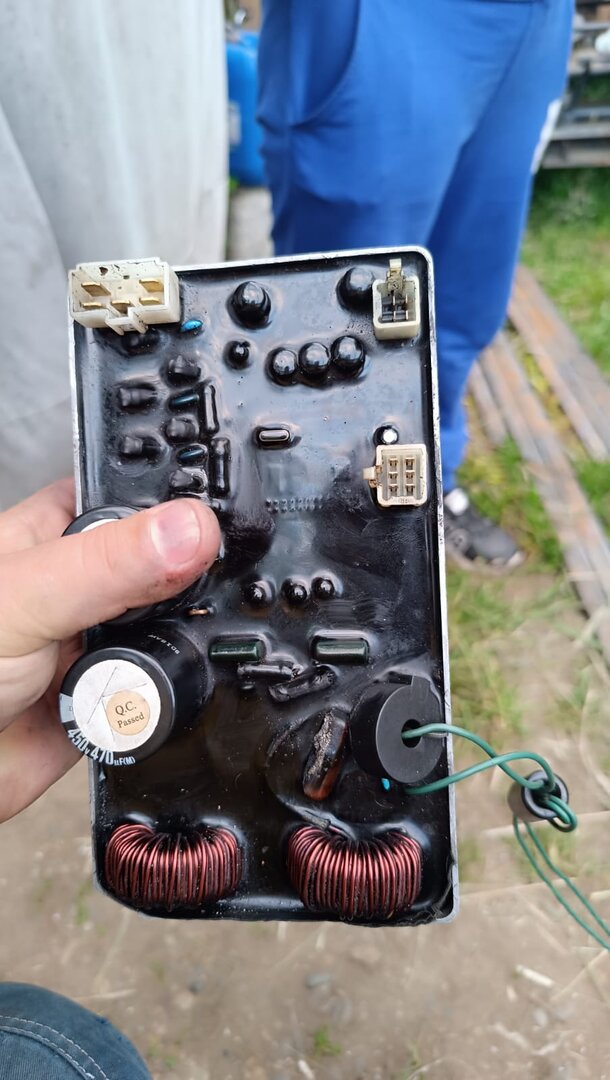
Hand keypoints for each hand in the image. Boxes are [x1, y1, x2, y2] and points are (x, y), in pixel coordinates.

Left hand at [0, 481, 219, 822]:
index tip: (237, 513)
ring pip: (172, 632)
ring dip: (186, 643)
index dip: (188, 503)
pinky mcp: (108, 703)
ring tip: (202, 640)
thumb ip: (108, 565)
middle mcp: (84, 586)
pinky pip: (164, 694)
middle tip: (229, 585)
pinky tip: (172, 691)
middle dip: (197, 580)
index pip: (141, 498)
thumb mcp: (26, 598)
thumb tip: (190, 528)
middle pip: (171, 567)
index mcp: (58, 534)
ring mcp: (97, 644)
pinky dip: (173, 697)